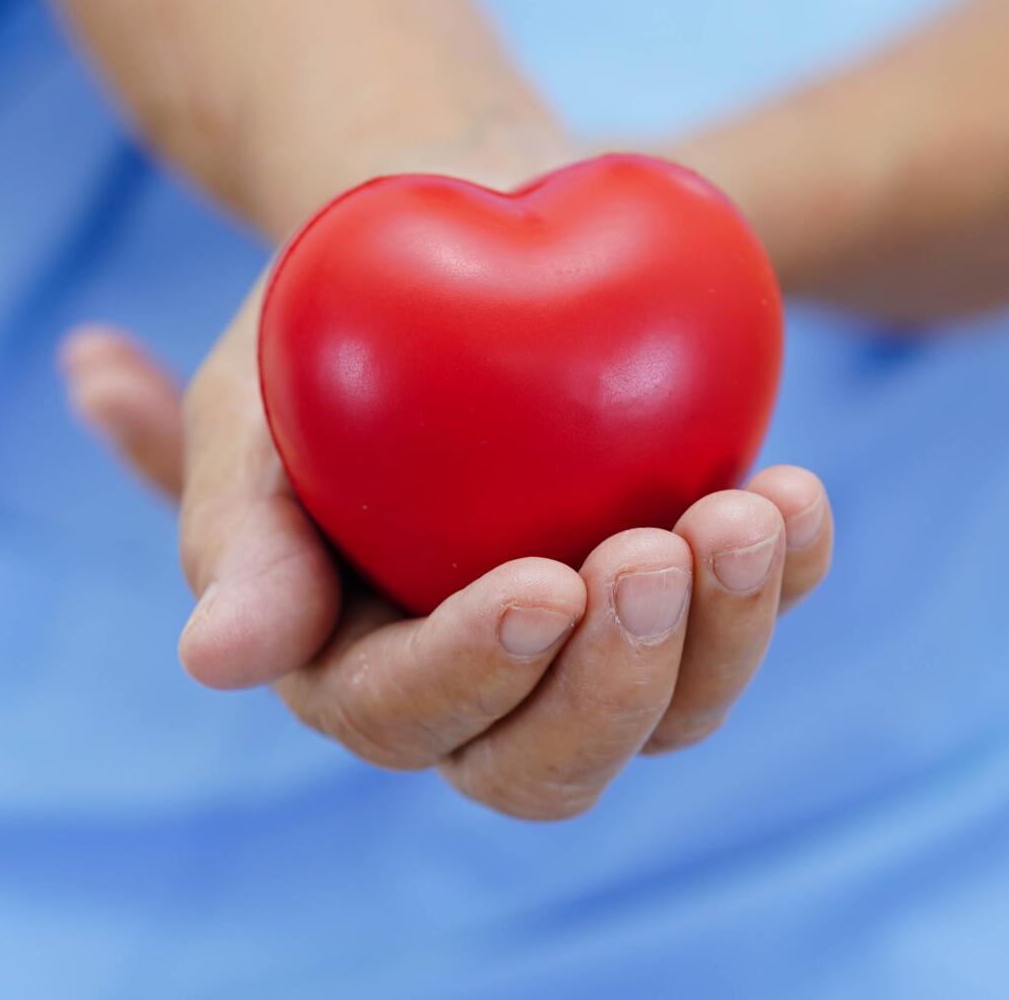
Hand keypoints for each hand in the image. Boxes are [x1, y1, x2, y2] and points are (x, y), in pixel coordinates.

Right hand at [60, 294, 830, 819]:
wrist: (442, 242)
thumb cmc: (324, 327)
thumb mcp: (251, 408)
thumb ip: (236, 536)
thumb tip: (214, 661)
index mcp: (352, 667)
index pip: (406, 716)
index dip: (476, 674)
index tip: (544, 586)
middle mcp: (479, 690)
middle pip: (549, 765)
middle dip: (616, 683)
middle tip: (654, 552)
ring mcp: (593, 654)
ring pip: (670, 716)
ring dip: (724, 630)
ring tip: (750, 510)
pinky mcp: (685, 599)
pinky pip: (752, 625)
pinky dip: (787, 577)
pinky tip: (795, 494)